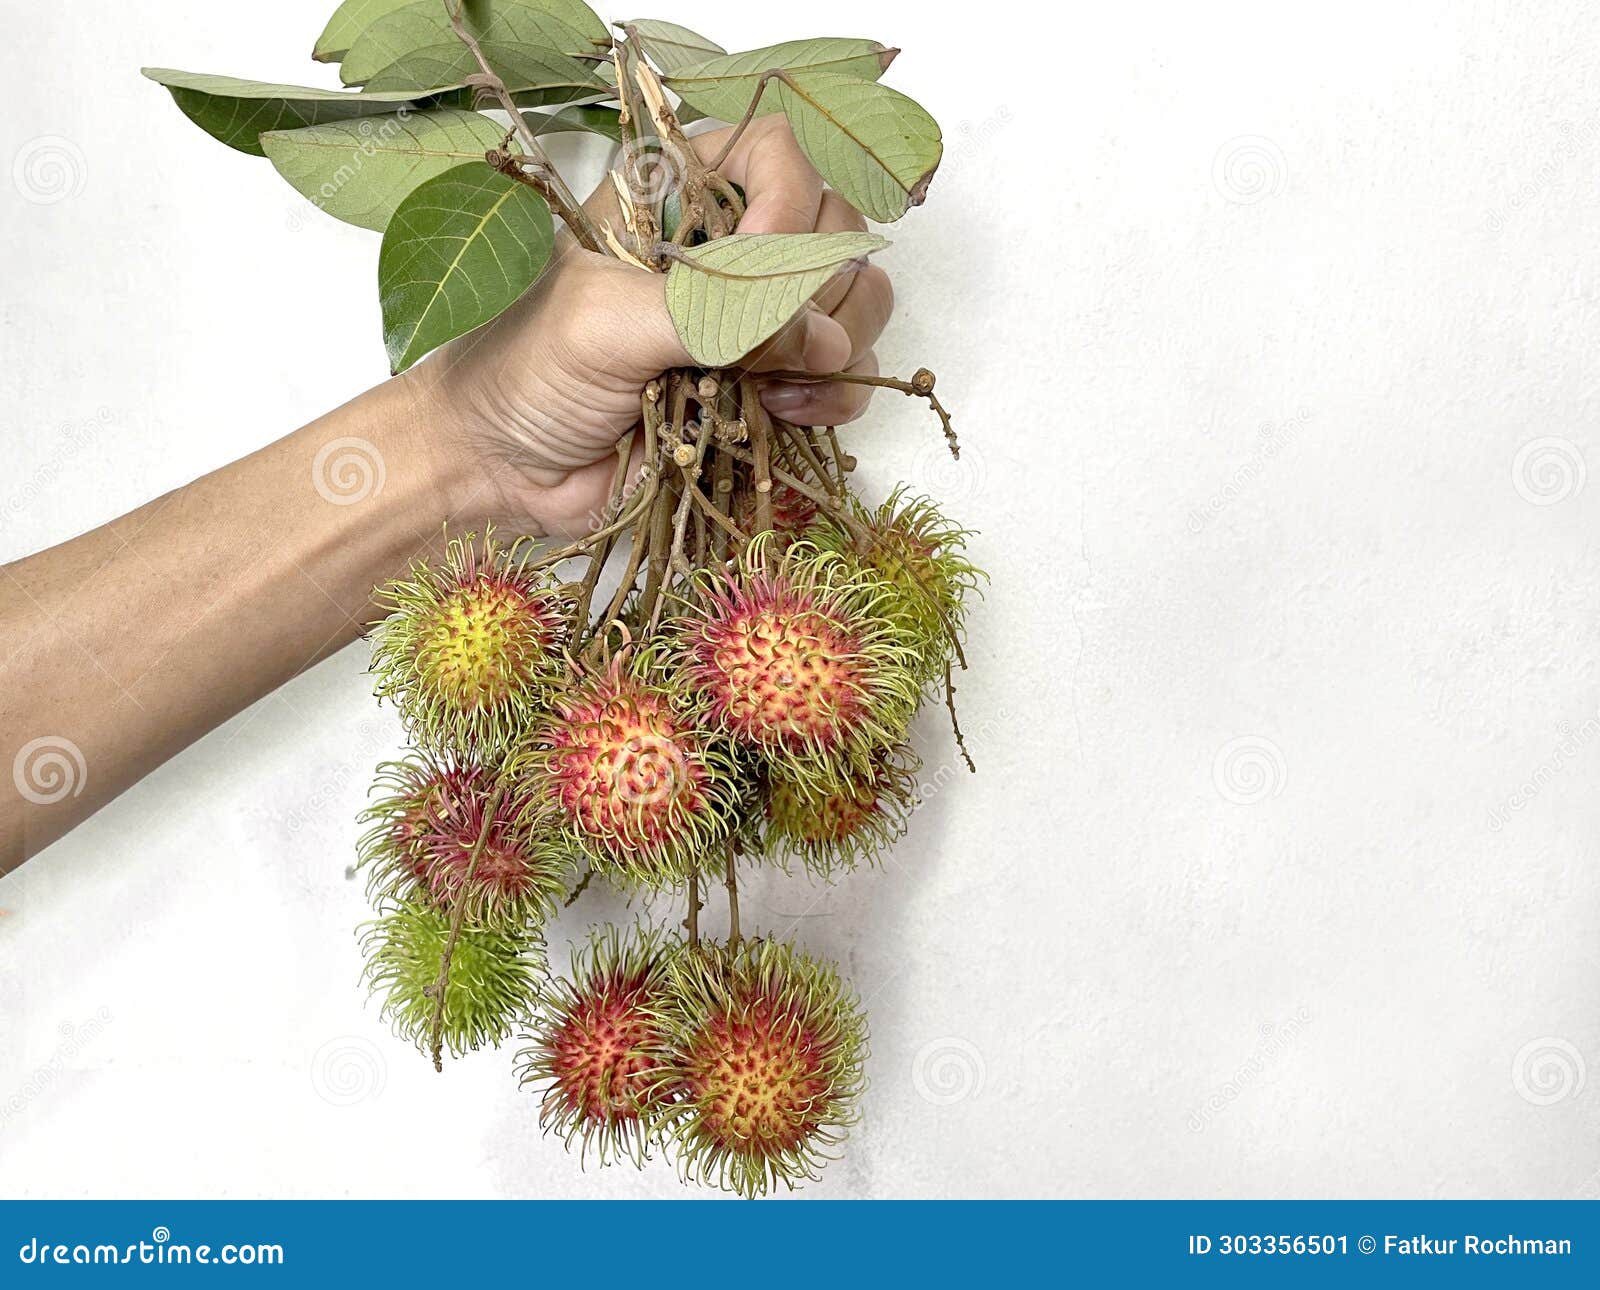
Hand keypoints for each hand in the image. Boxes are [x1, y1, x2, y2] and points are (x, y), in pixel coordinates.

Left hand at [403, 115, 894, 539]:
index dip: (789, 197)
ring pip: (856, 300)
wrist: (509, 467)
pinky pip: (845, 374)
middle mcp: (729, 247)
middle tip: (766, 341)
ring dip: (837, 346)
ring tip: (774, 389)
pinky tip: (787, 412)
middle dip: (819, 287)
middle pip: (834, 227)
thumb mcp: (610, 321)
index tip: (762, 258)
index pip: (777, 151)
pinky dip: (836, 393)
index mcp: (679, 197)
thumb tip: (822, 338)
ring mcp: (757, 319)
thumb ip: (715, 315)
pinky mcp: (771, 385)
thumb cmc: (533, 372)